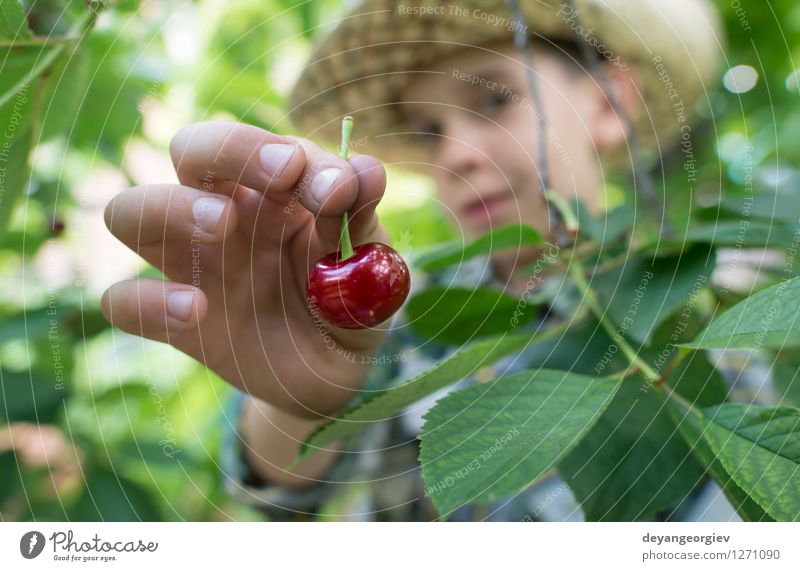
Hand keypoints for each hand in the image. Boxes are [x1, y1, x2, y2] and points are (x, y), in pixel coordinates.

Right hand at [101, 121, 390, 417]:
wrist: (333, 372)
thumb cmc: (349, 303)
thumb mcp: (368, 265)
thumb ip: (361, 219)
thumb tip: (369, 168)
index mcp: (275, 191)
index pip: (264, 146)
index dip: (296, 153)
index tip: (335, 186)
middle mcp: (225, 215)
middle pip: (190, 150)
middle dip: (230, 149)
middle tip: (282, 175)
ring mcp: (192, 265)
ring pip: (131, 210)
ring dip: (171, 206)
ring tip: (223, 226)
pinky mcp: (174, 320)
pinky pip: (123, 300)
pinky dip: (147, 299)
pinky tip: (196, 310)